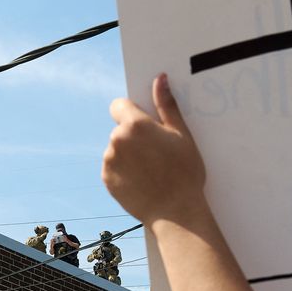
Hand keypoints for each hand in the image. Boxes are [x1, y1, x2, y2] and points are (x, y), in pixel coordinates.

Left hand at [104, 74, 207, 228]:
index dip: (132, 112)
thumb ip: (166, 105)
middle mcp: (116, 140)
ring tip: (151, 170)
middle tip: (156, 153)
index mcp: (135, 124)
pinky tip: (142, 181)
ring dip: (128, 154)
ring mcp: (109, 161)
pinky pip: (113, 167)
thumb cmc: (184, 172)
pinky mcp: (106, 179)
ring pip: (116, 149)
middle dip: (133, 136)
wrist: (176, 212)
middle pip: (120, 129)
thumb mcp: (181, 135)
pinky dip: (124, 172)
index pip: (119, 105)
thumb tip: (160, 78)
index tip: (146, 125)